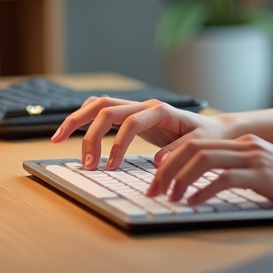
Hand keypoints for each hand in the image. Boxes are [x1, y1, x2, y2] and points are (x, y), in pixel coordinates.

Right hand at [50, 96, 234, 170]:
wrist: (216, 130)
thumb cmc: (208, 137)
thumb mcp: (199, 144)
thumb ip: (179, 150)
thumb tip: (159, 161)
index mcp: (160, 110)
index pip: (128, 122)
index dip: (115, 145)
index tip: (109, 168)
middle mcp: (145, 105)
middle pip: (105, 109)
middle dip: (88, 134)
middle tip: (85, 164)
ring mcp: (137, 108)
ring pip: (98, 105)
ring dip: (76, 120)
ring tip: (56, 139)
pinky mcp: (132, 116)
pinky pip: (102, 111)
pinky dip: (83, 118)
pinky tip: (69, 132)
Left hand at [146, 133, 272, 219]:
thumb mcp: (262, 171)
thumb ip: (238, 170)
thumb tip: (205, 184)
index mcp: (245, 142)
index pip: (197, 142)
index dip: (172, 158)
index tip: (157, 177)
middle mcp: (247, 145)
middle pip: (195, 147)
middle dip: (168, 168)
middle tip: (155, 190)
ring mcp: (255, 158)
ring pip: (204, 159)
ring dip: (180, 179)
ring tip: (170, 197)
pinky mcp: (262, 175)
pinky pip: (224, 179)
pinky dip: (203, 190)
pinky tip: (194, 203)